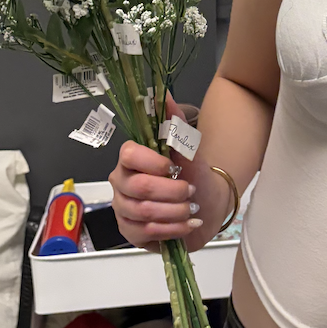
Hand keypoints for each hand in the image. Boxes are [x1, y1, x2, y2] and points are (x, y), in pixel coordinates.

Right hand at [108, 97, 228, 251]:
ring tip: (191, 207)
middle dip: (172, 191)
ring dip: (176, 210)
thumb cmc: (192, 174)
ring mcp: (123, 208)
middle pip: (140, 187)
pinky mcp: (130, 231)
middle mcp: (121, 182)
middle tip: (190, 190)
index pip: (129, 155)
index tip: (174, 167)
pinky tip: (187, 223)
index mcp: (131, 158)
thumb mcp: (188, 148)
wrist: (205, 203)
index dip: (153, 162)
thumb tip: (164, 95)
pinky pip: (147, 232)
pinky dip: (174, 229)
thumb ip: (175, 123)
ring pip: (145, 212)